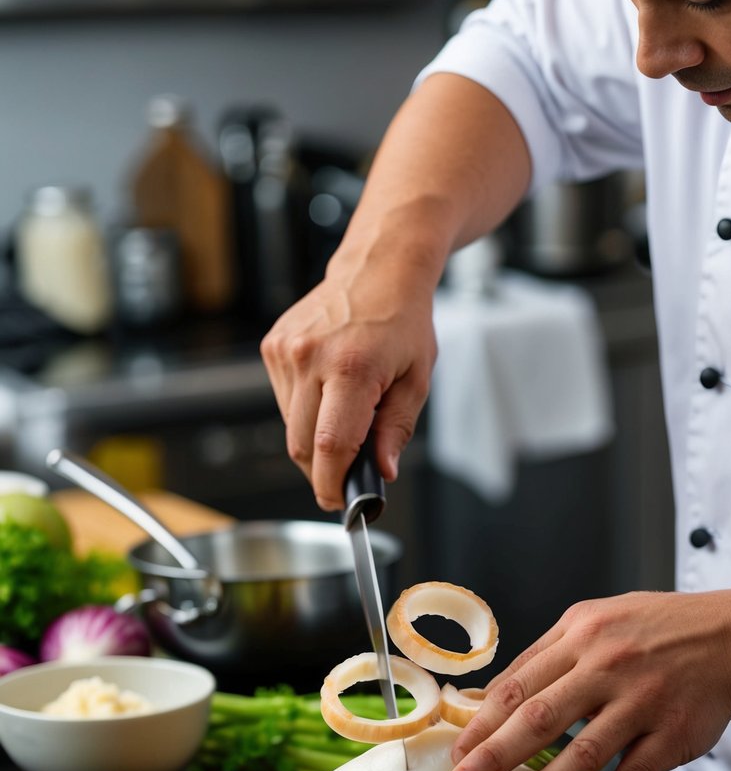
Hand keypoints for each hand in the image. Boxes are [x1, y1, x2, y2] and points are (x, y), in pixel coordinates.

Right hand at [260, 258, 436, 511]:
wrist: (377, 268)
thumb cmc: (401, 320)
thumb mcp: (416, 380)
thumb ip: (396, 430)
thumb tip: (382, 471)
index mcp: (351, 367)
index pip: (330, 446)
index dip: (331, 483)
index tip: (339, 501)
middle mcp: (311, 357)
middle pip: (302, 445)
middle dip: (323, 471)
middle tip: (346, 475)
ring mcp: (286, 351)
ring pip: (290, 426)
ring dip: (314, 440)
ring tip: (345, 417)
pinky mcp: (273, 347)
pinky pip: (283, 402)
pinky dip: (304, 412)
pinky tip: (328, 393)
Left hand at [448, 590, 730, 770]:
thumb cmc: (656, 631)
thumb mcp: (596, 622)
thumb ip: (548, 655)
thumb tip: (493, 697)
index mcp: (579, 635)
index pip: (518, 684)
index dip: (483, 724)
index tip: (457, 754)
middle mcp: (607, 665)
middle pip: (538, 719)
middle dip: (493, 757)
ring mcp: (641, 701)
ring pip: (582, 754)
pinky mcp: (673, 732)